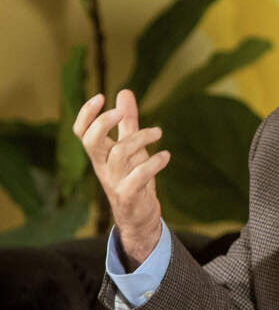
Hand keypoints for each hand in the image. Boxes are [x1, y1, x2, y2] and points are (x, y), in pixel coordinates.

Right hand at [73, 89, 168, 269]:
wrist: (138, 217)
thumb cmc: (133, 178)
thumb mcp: (131, 147)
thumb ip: (127, 122)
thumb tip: (124, 91)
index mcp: (100, 154)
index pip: (81, 132)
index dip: (86, 114)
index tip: (101, 96)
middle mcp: (103, 166)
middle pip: (91, 141)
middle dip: (104, 122)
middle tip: (121, 110)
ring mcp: (115, 181)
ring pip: (119, 154)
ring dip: (140, 139)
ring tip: (159, 132)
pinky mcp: (130, 195)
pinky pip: (138, 177)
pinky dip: (154, 163)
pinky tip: (166, 156)